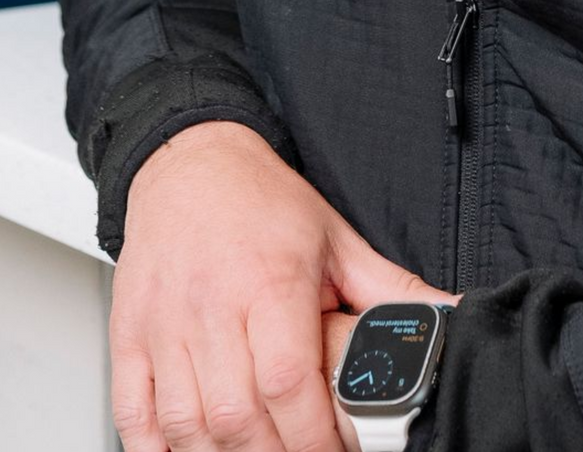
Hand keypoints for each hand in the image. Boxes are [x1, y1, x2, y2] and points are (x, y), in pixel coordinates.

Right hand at [109, 120, 454, 451]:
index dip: (312, 438)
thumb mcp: (336, 240)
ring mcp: (166, 324)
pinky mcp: (131, 334)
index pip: (288, 382)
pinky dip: (158, 449)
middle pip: (237, 417)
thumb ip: (392, 292)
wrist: (188, 159)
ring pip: (187, 424)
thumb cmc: (259, 202)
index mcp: (270, 281)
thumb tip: (451, 318)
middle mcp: (213, 305)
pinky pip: (135, 413)